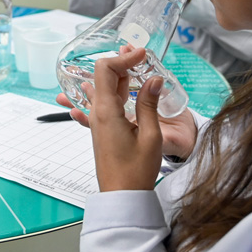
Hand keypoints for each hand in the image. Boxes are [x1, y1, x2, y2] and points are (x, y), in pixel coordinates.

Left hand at [57, 66, 197, 160]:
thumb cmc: (135, 172)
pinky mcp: (103, 128)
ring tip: (138, 65)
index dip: (123, 58)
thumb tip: (154, 79)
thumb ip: (150, 104)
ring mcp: (98, 120)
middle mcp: (97, 113)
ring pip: (105, 88)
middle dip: (122, 62)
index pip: (105, 70)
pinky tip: (126, 85)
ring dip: (120, 74)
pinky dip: (117, 88)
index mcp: (106, 111)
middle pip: (103, 75)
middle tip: (142, 56)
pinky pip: (106, 100)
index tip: (142, 54)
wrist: (122, 196)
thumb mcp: (150, 136)